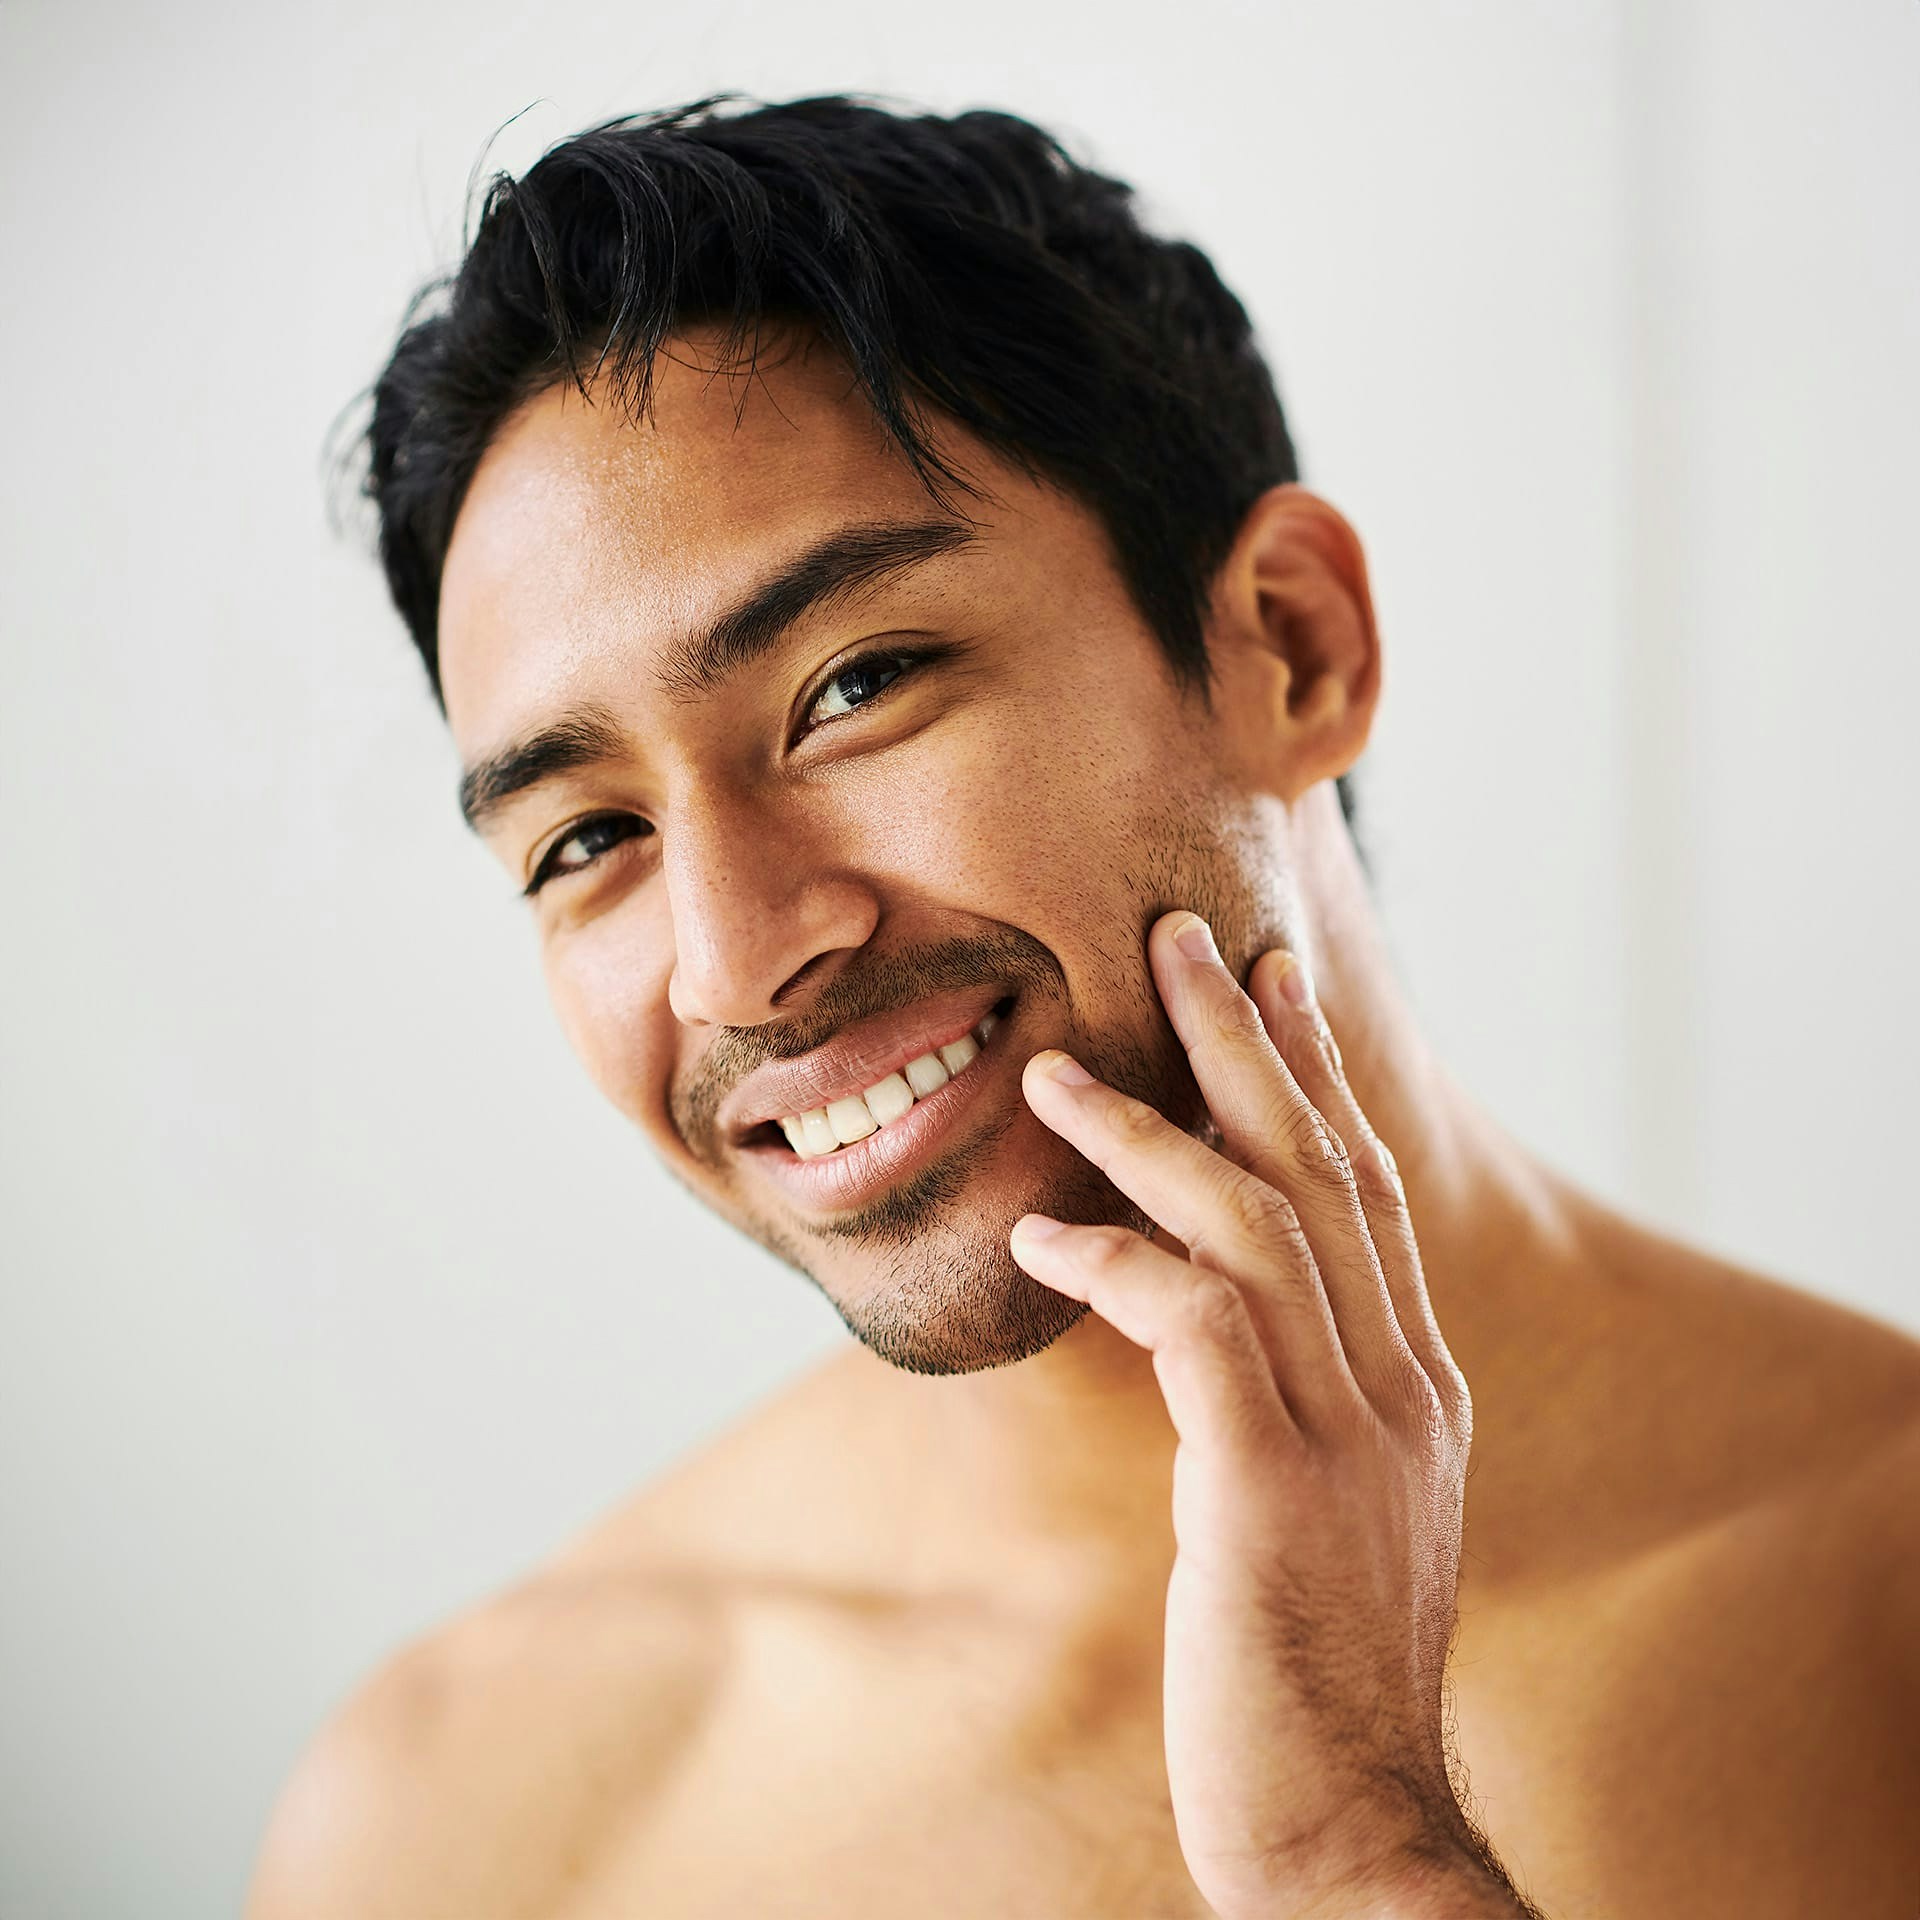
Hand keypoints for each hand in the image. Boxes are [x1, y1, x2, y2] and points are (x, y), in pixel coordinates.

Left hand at [1009, 911, 1533, 1919]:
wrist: (1351, 1831)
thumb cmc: (1308, 1670)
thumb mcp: (1320, 1512)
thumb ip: (1292, 1404)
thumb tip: (1212, 1323)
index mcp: (1417, 1385)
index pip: (1367, 1191)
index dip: (1315, 1076)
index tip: (1270, 978)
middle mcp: (1401, 1387)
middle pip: (1323, 1167)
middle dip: (1250, 1042)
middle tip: (1185, 937)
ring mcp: (1350, 1434)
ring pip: (1257, 1223)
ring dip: (1157, 1130)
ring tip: (1055, 1072)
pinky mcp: (1273, 1488)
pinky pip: (1194, 1324)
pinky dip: (1118, 1257)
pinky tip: (1041, 1229)